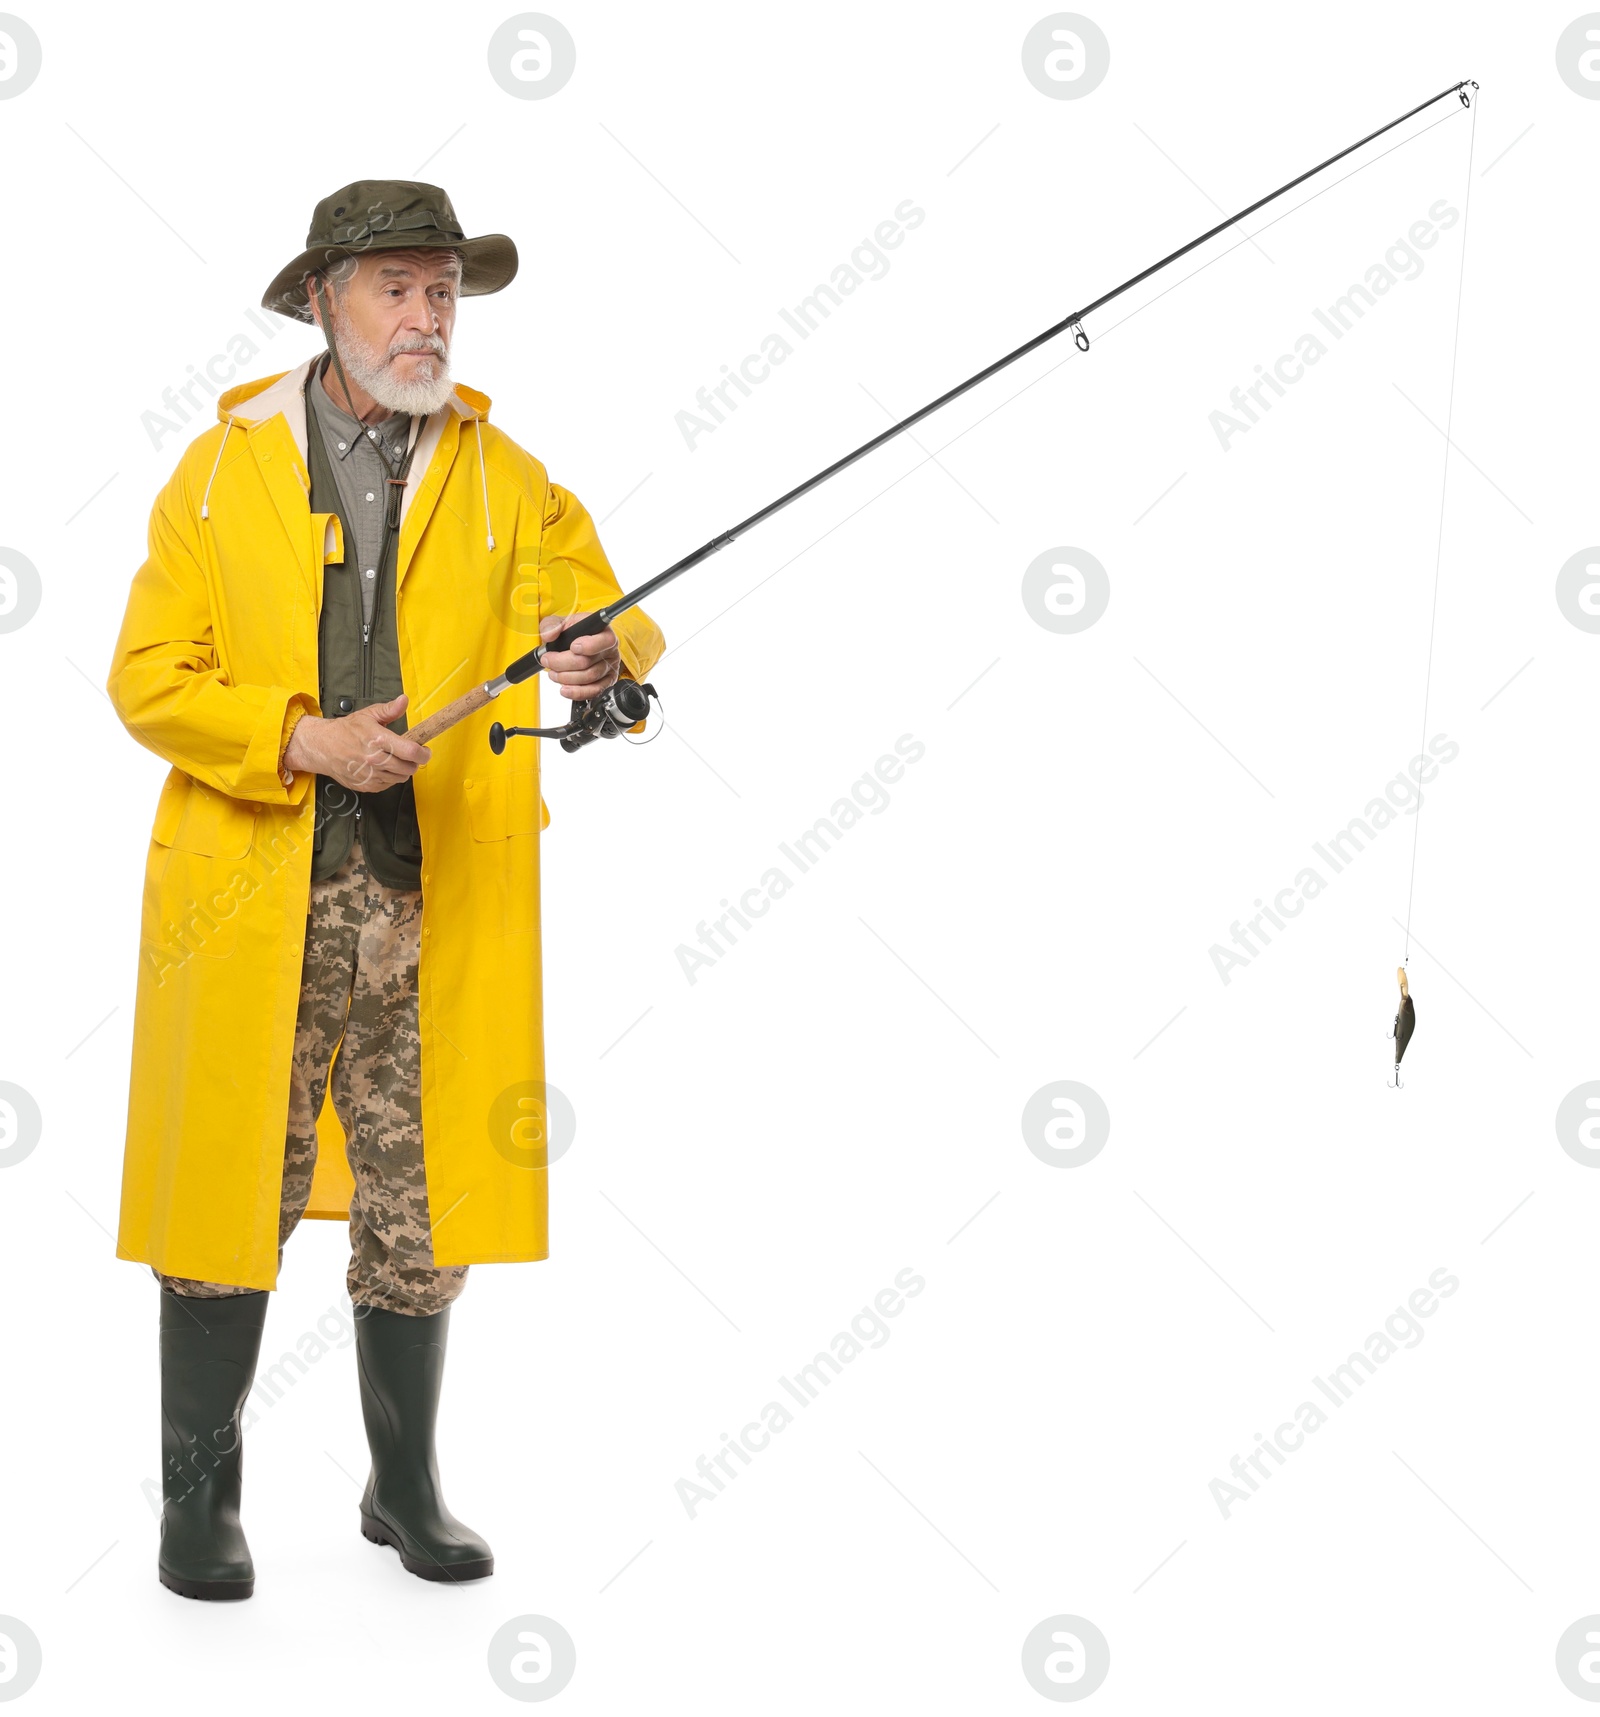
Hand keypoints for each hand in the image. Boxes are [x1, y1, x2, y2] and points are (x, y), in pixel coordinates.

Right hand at [284, 695, 430, 789]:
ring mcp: (370, 774)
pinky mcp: (366, 785)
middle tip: (409, 754)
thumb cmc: (344, 731)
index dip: (424, 753)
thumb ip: (389, 710)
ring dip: (402, 770)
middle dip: (414, 761)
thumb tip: (403, 701)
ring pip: (401, 778)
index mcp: (378, 739)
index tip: (425, 750)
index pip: (411, 752)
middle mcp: (375, 759)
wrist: (321, 747)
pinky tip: (383, 767)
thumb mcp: (367, 715)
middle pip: (410, 768)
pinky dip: (390, 778)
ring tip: (394, 759)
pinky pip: (388, 785)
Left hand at [540, 612, 621, 700]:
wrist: (577, 645)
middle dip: (562, 663)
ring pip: (588, 677)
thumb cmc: (574, 633)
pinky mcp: (605, 683)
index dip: (589, 645)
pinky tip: (565, 689)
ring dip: (566, 677)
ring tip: (553, 673)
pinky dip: (577, 692)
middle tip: (548, 660)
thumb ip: (552, 624)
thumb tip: (549, 635)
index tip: (573, 647)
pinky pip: (594, 691)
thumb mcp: (561, 622)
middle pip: (588, 661)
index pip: (605, 640)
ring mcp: (608, 668)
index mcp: (604, 632)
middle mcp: (609, 651)